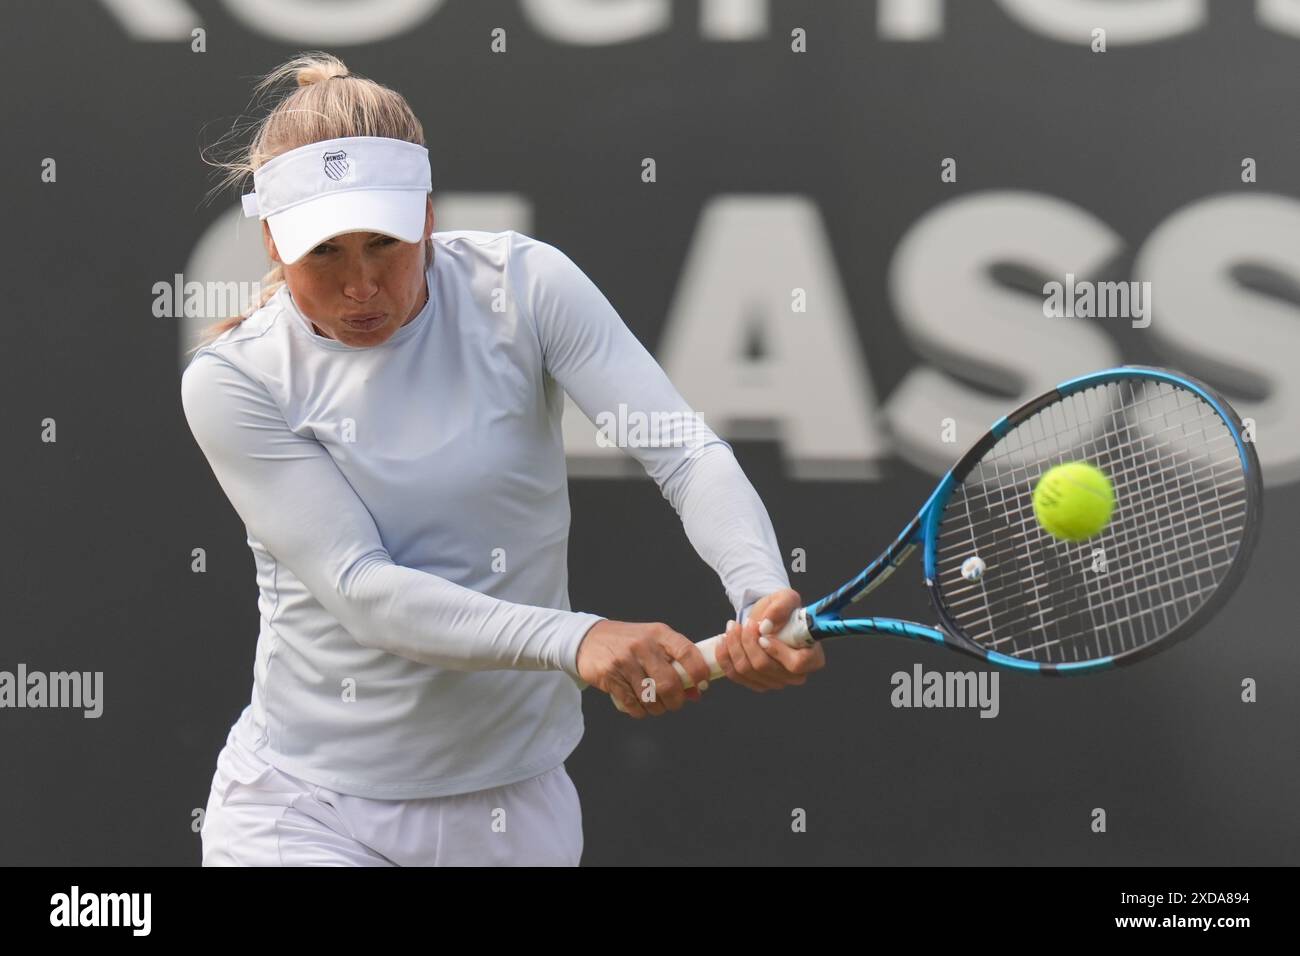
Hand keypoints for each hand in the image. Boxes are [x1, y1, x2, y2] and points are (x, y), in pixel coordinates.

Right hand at [575, 620, 712, 717]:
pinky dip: (639, 711)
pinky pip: (632, 703)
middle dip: (676, 700)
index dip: (698, 671)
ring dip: (657, 708)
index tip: (701, 683)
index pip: (687, 652)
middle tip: (675, 703)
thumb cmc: (628, 642)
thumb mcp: (654, 643)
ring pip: (650, 697)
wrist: (588, 638)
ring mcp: (625, 660)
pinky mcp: (610, 675)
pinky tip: (639, 706)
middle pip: (669, 683)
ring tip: (656, 705)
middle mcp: (643, 645)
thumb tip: (696, 692)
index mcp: (659, 634)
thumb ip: (675, 663)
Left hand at [716, 588, 824, 691]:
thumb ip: (781, 606)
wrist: (768, 618)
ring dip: (734, 646)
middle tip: (744, 623)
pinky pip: (736, 676)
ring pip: (747, 670)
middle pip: (765, 667)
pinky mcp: (758, 683)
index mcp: (812, 657)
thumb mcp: (786, 598)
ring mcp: (776, 682)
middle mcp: (796, 675)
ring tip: (732, 627)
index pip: (797, 664)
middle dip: (748, 642)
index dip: (777, 650)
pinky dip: (725, 657)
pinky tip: (724, 641)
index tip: (763, 634)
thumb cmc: (782, 610)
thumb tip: (766, 624)